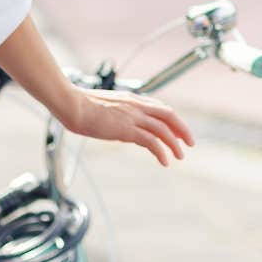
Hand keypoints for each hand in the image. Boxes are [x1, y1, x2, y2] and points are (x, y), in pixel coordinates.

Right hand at [56, 88, 194, 166]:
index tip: (177, 131)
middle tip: (190, 143)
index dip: (171, 120)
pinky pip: (151, 141)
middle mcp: (136, 105)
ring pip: (163, 129)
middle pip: (168, 115)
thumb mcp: (103, 107)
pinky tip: (165, 161)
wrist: (72, 105)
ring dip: (175, 144)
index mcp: (131, 99)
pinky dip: (161, 152)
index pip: (159, 107)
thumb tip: (115, 125)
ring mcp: (133, 116)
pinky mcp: (127, 129)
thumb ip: (114, 114)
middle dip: (182, 129)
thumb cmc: (80, 106)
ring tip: (180, 156)